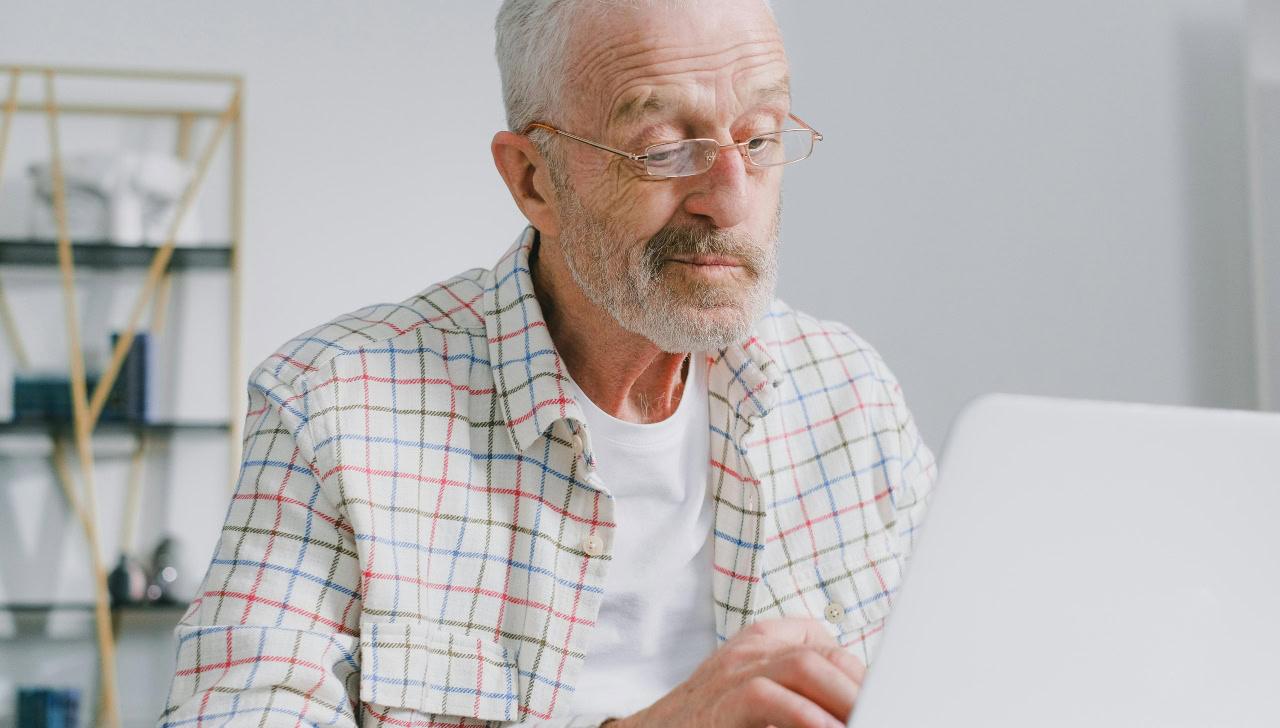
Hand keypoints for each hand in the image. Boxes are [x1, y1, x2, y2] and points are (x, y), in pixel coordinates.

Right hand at [608, 617, 864, 727]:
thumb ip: (793, 693)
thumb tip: (852, 706)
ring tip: (869, 719)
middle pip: (825, 652)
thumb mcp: (755, 701)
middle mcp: (749, 650)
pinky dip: (808, 718)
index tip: (878, 702)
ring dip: (845, 698)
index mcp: (761, 644)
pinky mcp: (720, 703)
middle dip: (860, 688)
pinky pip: (771, 698)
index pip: (827, 644)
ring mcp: (732, 672)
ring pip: (805, 664)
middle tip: (884, 712)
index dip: (859, 677)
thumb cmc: (706, 724)